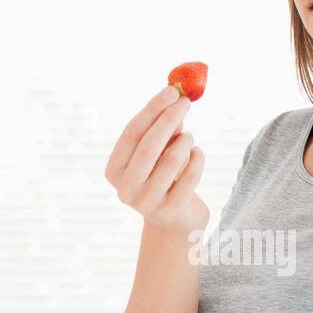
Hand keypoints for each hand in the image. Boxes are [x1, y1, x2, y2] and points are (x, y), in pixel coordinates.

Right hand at [105, 85, 208, 237]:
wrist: (175, 221)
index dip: (152, 110)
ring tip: (189, 137)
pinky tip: (197, 154)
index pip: (131, 133)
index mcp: (114, 171)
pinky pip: (190, 174)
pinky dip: (197, 158)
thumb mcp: (158, 152)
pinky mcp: (171, 211)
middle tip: (186, 101)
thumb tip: (175, 97)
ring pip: (172, 159)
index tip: (170, 91)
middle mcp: (126, 189)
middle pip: (148, 146)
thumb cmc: (163, 177)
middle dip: (169, 119)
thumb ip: (162, 128)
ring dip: (185, 140)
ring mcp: (147, 203)